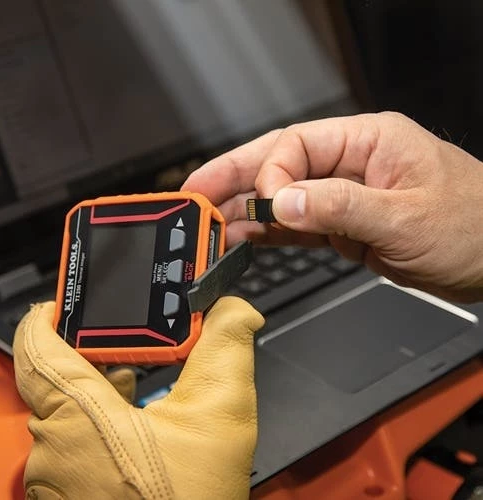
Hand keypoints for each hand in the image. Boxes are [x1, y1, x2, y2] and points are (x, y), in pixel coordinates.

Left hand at [14, 297, 263, 498]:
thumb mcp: (220, 413)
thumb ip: (227, 347)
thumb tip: (236, 309)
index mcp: (79, 417)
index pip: (37, 347)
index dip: (49, 316)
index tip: (66, 302)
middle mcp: (53, 448)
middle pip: (56, 376)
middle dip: (92, 352)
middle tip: (124, 338)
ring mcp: (55, 478)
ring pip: (64, 410)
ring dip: (98, 388)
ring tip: (136, 374)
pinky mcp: (66, 494)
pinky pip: (70, 440)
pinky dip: (98, 419)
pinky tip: (134, 421)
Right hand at [182, 112, 482, 301]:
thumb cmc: (473, 226)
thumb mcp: (405, 217)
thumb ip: (340, 207)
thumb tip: (283, 203)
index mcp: (368, 141)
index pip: (297, 145)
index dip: (271, 175)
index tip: (264, 206)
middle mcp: (350, 164)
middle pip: (279, 164)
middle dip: (235, 179)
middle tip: (196, 193)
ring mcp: (343, 196)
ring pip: (282, 198)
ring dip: (246, 212)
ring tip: (212, 224)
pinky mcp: (342, 226)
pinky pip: (296, 226)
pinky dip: (269, 233)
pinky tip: (244, 239)